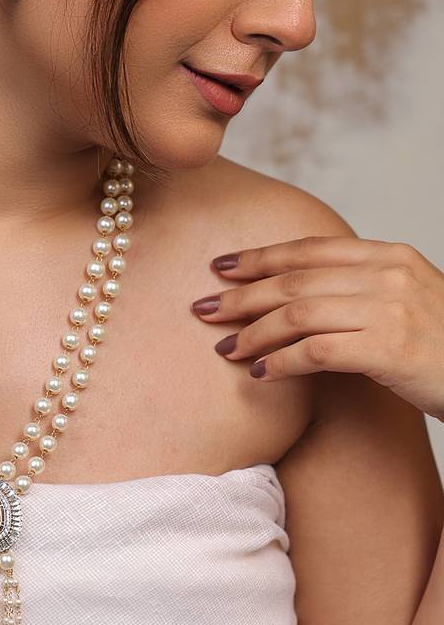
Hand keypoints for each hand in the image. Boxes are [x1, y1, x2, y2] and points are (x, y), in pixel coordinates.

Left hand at [189, 236, 443, 422]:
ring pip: (299, 313)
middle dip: (243, 295)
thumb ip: (360, 288)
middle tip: (204, 308)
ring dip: (254, 332)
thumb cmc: (443, 346)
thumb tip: (297, 295)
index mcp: (389, 256)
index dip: (260, 257)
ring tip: (226, 347)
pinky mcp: (389, 349)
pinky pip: (316, 351)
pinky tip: (260, 373)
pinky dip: (280, 362)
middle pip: (296, 280)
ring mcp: (391, 310)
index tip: (221, 267)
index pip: (310, 250)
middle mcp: (388, 275)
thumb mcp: (406, 300)